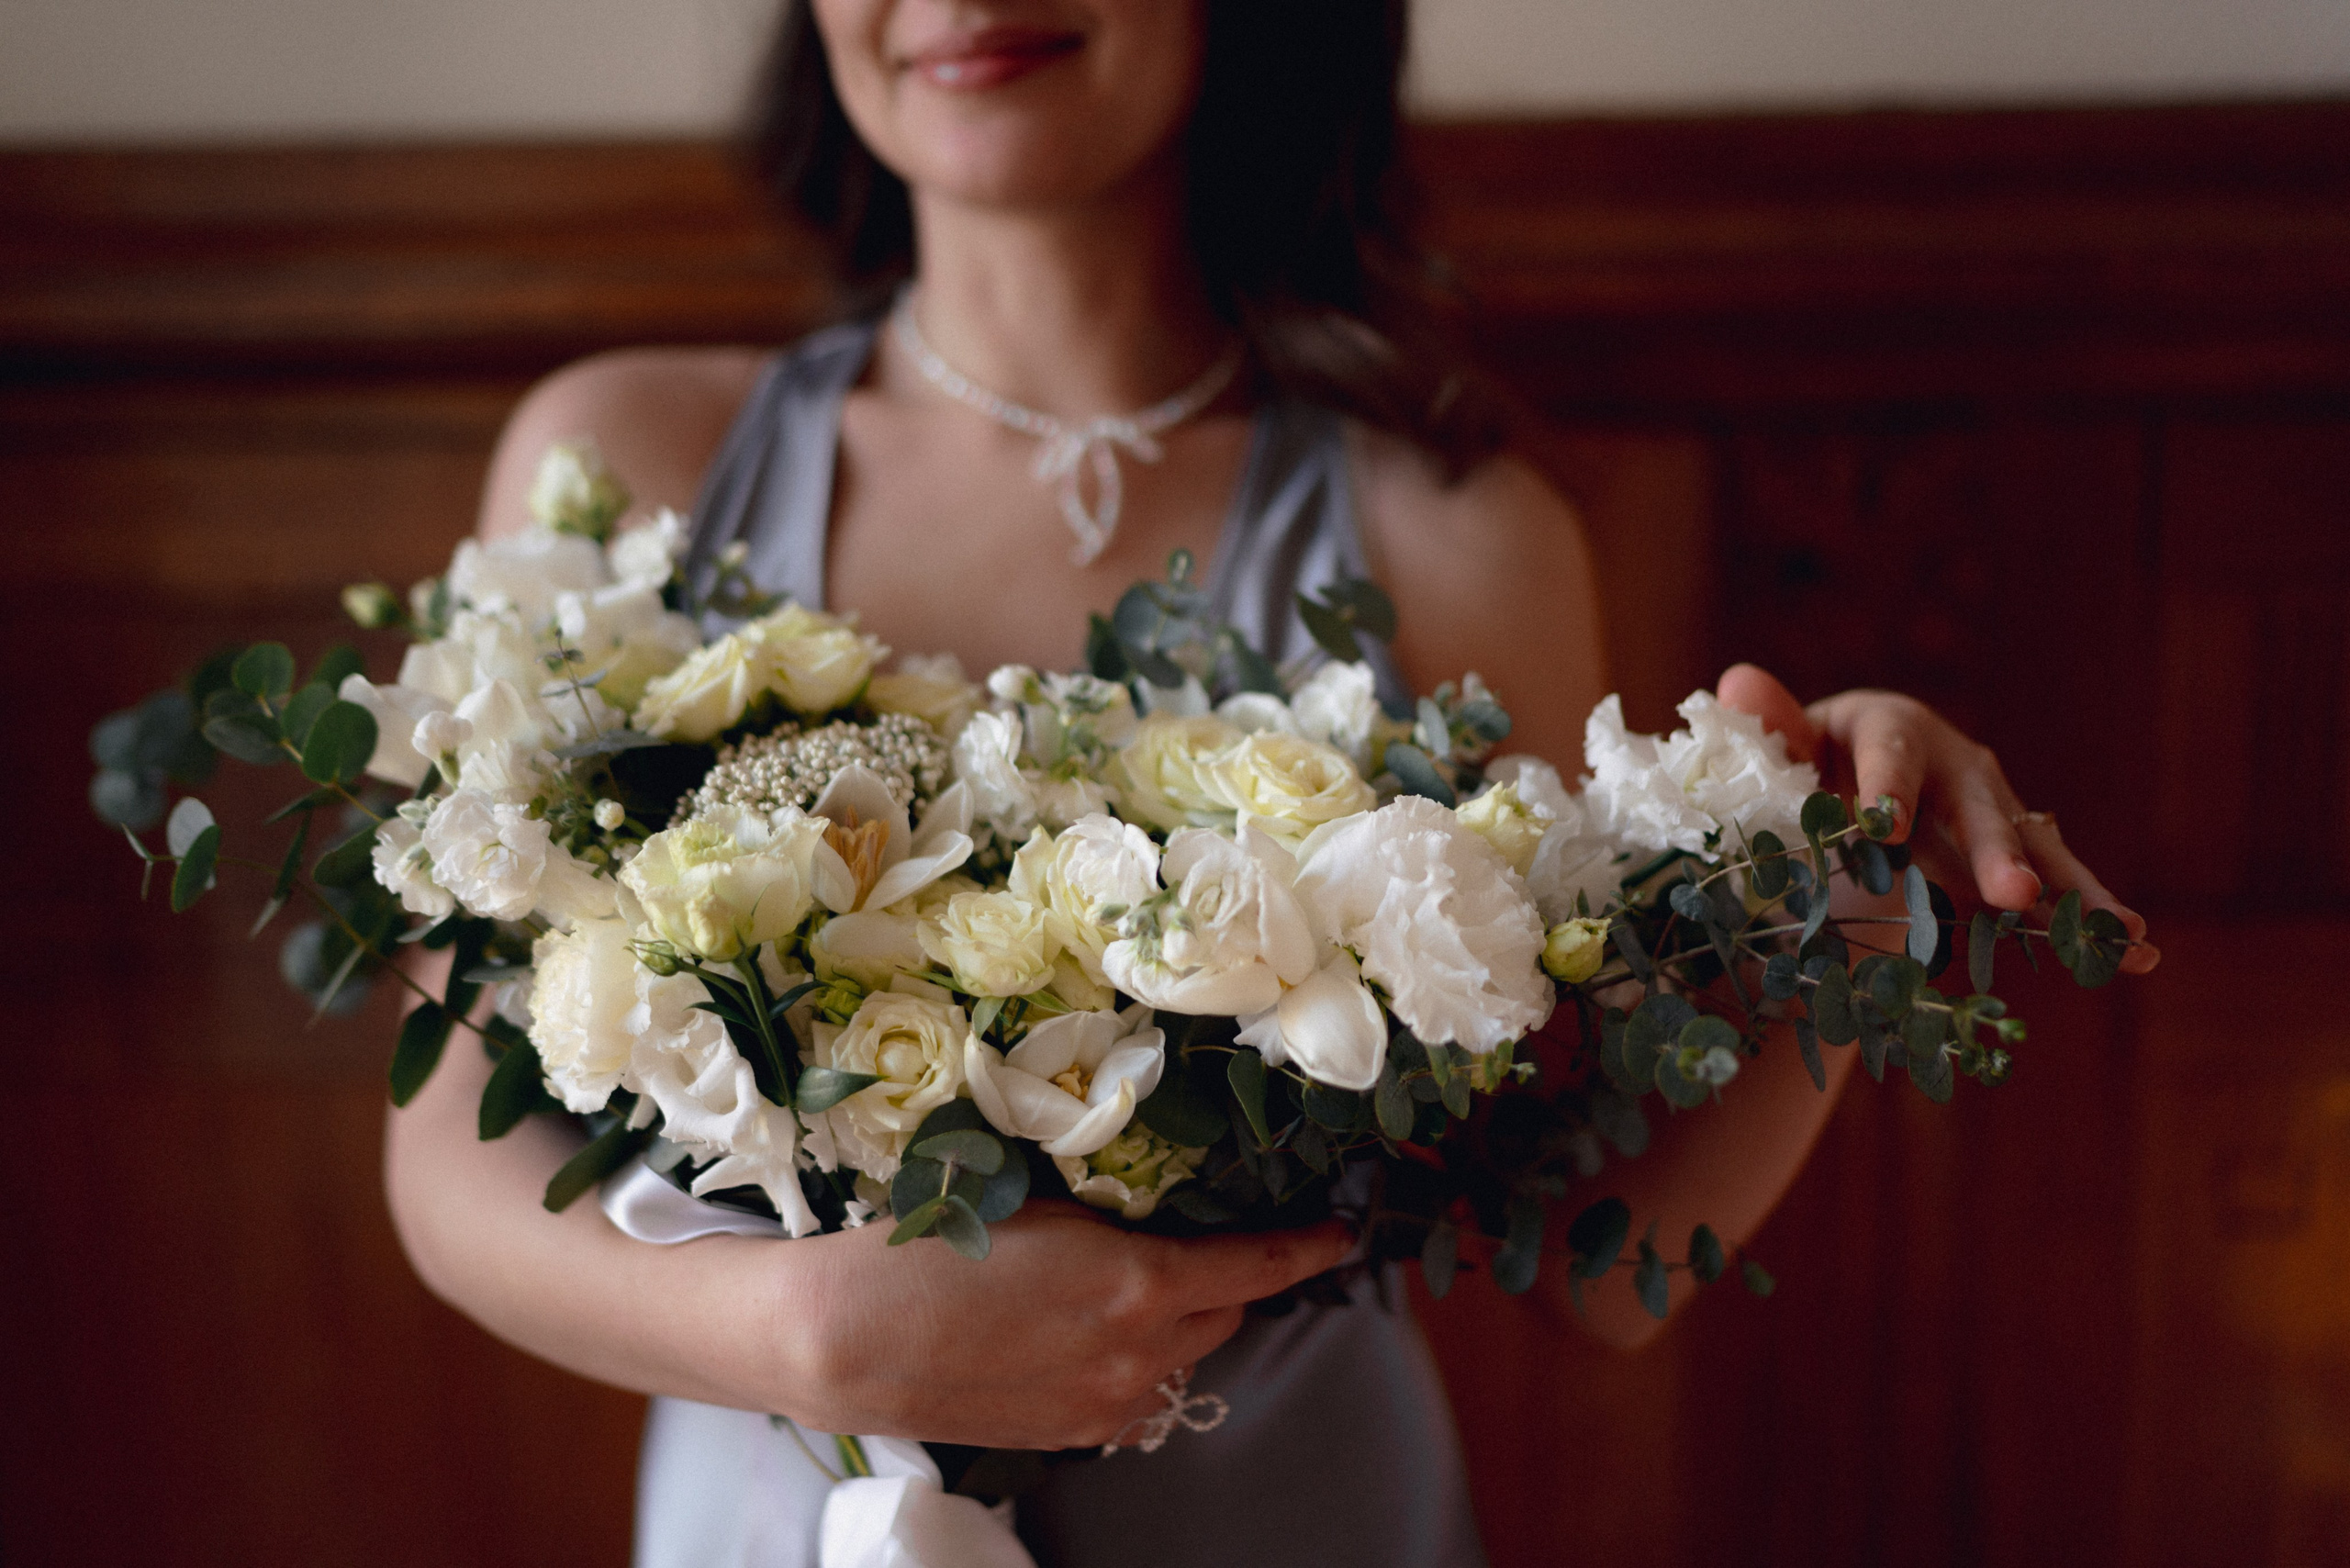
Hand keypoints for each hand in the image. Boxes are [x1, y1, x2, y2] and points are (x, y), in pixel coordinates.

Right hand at [769, 1200, 1351, 1448]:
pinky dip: (1131, 1365)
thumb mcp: (1040, 1201)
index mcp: (1140, 1285)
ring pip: (1179, 1360)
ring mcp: (1105, 1405)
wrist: (845, 1336)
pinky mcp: (1069, 1435)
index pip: (1258, 1268)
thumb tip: (1158, 1213)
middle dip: (1224, 1281)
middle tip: (1191, 1244)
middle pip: (1224, 1316)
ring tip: (1119, 1290)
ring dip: (1174, 1325)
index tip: (1341, 1235)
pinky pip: (1133, 1396)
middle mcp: (1138, 1355)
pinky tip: (1081, 1337)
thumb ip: (1116, 1214)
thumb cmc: (932, 1244)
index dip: (1307, 1250)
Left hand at [1715, 664, 2156, 975]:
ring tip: (2122, 933)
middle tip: (2011, 893)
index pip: (1889, 753)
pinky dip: (2091, 920)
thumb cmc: (1807, 758)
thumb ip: (1770, 726)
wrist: (1848, 771)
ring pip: (2036, 852)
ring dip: (2072, 893)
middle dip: (1995, 852)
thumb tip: (1737, 686)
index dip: (1886, 786)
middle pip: (1978, 808)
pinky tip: (2137, 952)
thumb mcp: (1784, 740)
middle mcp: (1957, 766)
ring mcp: (1992, 813)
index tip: (1880, 826)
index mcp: (1892, 728)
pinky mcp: (2008, 859)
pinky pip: (2053, 890)